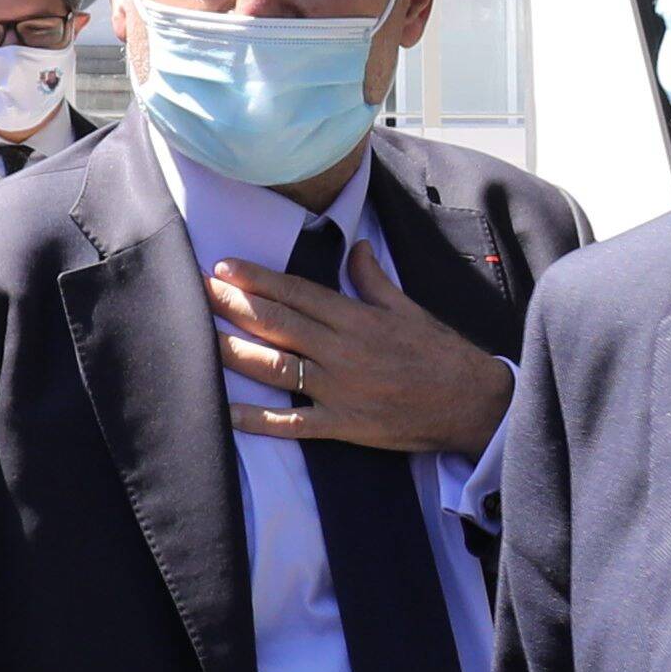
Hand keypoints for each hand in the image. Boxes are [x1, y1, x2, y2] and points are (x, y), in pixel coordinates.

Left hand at [207, 245, 513, 463]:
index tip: (226, 268)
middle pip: (278, 324)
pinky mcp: (342, 425)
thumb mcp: (409, 309)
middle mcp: (343, 351)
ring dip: (235, 352)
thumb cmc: (441, 354)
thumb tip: (356, 246)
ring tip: (201, 339)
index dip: (258, 279)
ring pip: (277, 367)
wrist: (471, 403)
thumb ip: (374, 279)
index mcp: (358, 319)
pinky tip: (227, 411)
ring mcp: (340, 390)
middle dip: (234, 305)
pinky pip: (293, 423)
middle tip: (199, 291)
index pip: (298, 293)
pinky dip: (259, 419)